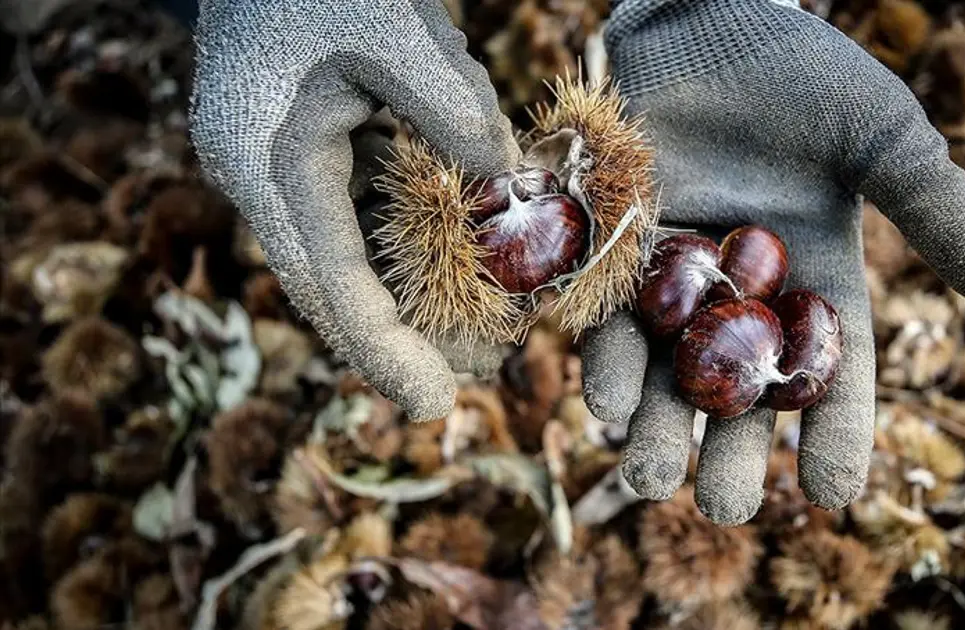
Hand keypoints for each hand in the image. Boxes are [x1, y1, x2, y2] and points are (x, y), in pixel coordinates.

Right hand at [190, 0, 519, 420]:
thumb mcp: (397, 30)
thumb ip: (452, 111)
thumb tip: (508, 184)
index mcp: (269, 159)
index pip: (331, 281)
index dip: (384, 350)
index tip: (434, 404)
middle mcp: (260, 176)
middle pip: (333, 286)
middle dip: (401, 338)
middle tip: (477, 374)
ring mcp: (273, 163)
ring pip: (343, 257)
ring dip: (406, 297)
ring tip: (481, 334)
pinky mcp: (297, 146)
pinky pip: (351, 216)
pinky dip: (400, 245)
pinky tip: (455, 264)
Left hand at [582, 0, 964, 523]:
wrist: (708, 20)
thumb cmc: (805, 76)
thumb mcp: (885, 139)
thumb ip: (936, 208)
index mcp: (818, 280)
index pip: (833, 374)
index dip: (836, 434)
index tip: (832, 495)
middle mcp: (747, 296)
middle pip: (742, 394)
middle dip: (733, 454)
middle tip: (726, 509)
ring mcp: (678, 280)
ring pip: (668, 375)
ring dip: (659, 431)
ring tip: (651, 483)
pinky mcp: (617, 253)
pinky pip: (610, 323)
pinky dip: (610, 362)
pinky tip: (609, 401)